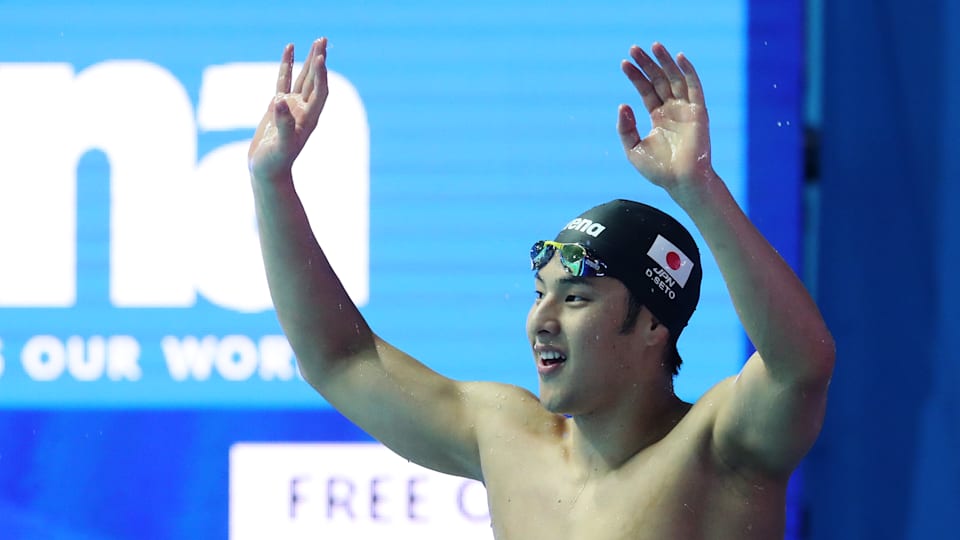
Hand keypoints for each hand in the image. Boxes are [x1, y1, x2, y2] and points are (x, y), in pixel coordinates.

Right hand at [248, 38, 328, 179]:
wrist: (266, 171)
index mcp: (309, 118)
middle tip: (323, 39)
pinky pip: (283, 81)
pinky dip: (286, 65)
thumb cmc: (275, 162)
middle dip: (319, 60)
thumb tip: (280, 102)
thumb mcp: (280, 145)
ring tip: (315, 41)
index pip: (320, 92)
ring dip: (308, 60)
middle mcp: (304, 110)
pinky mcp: (278, 106)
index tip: (320, 57)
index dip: (321, 75)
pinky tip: (289, 50)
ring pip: (302, 78)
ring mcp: (292, 107)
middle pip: (315, 80)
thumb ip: (282, 124)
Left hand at [617, 43, 713, 193]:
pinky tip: (679, 57)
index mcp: (659, 117)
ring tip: (654, 45)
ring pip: (675, 79)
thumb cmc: (658, 170)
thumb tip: (623, 104)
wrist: (681, 181)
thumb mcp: (633, 148)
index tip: (623, 63)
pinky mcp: (698, 112)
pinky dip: (688, 71)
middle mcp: (672, 110)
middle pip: (659, 80)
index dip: (635, 76)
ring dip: (665, 61)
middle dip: (647, 64)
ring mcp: (686, 109)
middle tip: (634, 48)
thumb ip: (625, 128)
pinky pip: (694, 87)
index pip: (646, 90)